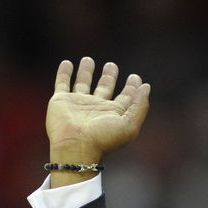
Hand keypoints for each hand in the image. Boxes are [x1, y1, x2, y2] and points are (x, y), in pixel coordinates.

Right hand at [46, 57, 149, 181]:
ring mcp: (78, 103)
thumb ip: (140, 106)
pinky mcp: (61, 100)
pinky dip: (64, 73)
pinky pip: (62, 83)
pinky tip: (67, 63)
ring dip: (86, 72)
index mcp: (113, 114)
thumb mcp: (129, 125)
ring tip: (89, 60)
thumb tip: (146, 87)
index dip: (132, 88)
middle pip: (104, 88)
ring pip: (83, 83)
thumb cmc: (104, 139)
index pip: (125, 97)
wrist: (76, 146)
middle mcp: (96, 108)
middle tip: (111, 65)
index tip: (136, 78)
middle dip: (109, 76)